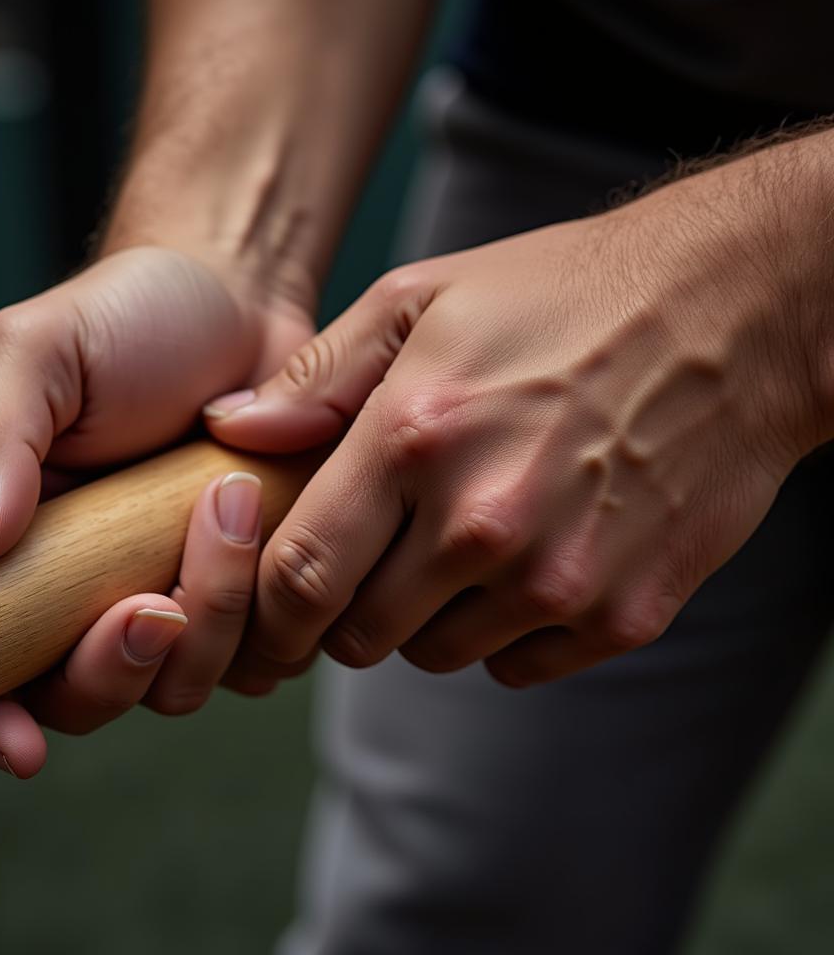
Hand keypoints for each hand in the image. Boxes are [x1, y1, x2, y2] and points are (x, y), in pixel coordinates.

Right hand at [0, 245, 310, 775]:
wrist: (239, 301)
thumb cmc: (128, 317)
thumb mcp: (39, 353)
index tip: (18, 742)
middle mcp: (67, 582)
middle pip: (71, 698)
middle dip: (115, 671)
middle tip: (155, 602)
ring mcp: (155, 591)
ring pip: (172, 684)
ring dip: (209, 620)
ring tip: (231, 501)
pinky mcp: (233, 590)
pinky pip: (253, 655)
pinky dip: (268, 615)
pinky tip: (274, 524)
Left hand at [204, 187, 819, 687]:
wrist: (733, 315)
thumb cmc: (561, 297)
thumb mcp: (424, 299)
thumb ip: (317, 376)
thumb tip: (230, 432)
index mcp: (415, 437)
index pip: (299, 574)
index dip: (266, 608)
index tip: (268, 606)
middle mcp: (482, 522)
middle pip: (359, 635)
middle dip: (342, 612)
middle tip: (366, 561)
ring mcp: (559, 578)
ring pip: (437, 656)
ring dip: (425, 617)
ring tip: (455, 543)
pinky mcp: (624, 615)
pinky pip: (519, 666)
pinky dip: (502, 631)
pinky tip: (523, 559)